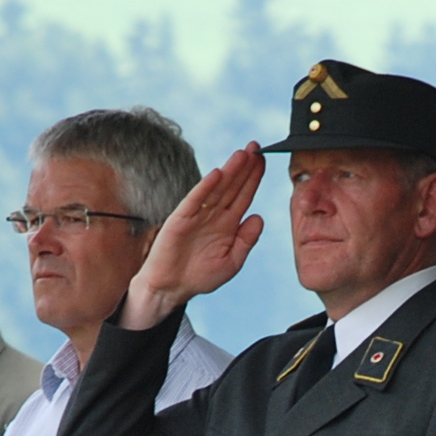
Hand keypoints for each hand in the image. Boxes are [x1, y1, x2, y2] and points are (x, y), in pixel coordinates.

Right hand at [125, 145, 265, 327]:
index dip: (253, 178)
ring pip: (216, 188)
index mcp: (228, 224)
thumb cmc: (200, 276)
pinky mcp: (180, 219)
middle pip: (232, 186)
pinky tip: (217, 174)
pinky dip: (205, 187)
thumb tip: (259, 217)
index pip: (243, 195)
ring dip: (229, 171)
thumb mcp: (232, 262)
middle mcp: (214, 215)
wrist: (171, 288)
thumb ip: (246, 241)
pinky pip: (195, 200)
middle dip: (244, 167)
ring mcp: (197, 215)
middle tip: (256, 147)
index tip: (263, 160)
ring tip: (242, 154)